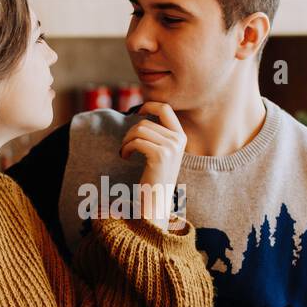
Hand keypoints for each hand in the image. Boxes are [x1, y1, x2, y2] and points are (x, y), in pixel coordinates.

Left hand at [119, 101, 185, 228]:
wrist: (157, 201)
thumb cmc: (155, 178)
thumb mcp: (162, 152)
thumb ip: (158, 135)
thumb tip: (142, 113)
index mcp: (181, 137)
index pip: (165, 108)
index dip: (149, 105)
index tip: (137, 111)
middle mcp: (178, 140)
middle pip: (146, 122)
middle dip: (130, 132)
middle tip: (126, 145)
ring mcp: (171, 148)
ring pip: (139, 130)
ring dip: (126, 140)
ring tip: (125, 152)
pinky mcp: (160, 155)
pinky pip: (137, 141)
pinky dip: (126, 148)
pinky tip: (125, 156)